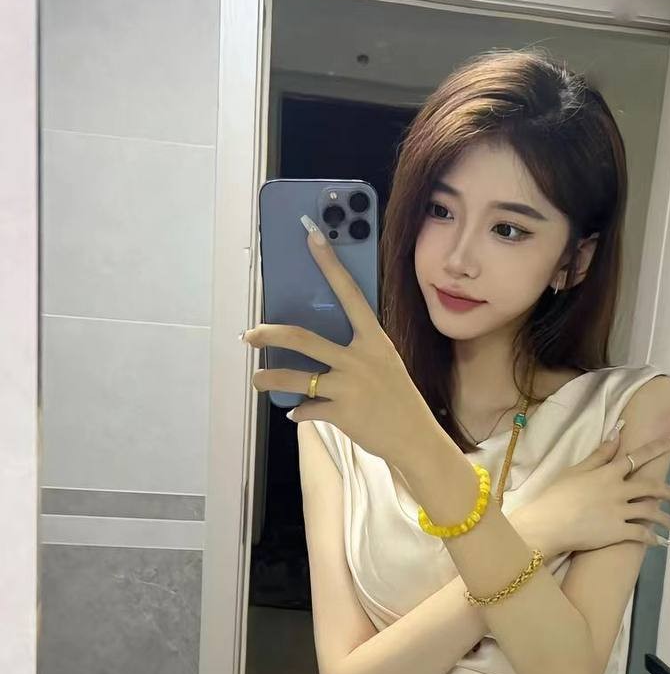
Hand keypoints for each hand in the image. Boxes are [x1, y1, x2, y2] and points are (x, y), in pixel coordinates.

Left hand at [244, 230, 438, 466]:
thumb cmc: (398, 398)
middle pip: (302, 338)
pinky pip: (307, 409)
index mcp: (374, 340)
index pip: (349, 293)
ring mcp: (348, 386)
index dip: (329, 264)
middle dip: (269, 334)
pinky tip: (298, 413)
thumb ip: (359, 351)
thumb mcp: (386, 364)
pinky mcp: (341, 412)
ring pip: (295, 378)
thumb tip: (323, 347)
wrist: (415, 437)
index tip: (312, 236)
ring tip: (258, 378)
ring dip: (269, 378)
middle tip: (250, 335)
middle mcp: (359, 358)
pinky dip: (299, 412)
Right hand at [510, 430, 669, 557]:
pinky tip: (661, 542)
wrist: (546, 524)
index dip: (660, 447)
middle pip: (652, 487)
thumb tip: (617, 432)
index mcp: (608, 472)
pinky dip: (653, 539)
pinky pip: (641, 535)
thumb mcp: (576, 469)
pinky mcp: (616, 533)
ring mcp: (619, 512)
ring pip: (651, 512)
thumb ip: (600, 454)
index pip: (639, 456)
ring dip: (666, 518)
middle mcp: (618, 490)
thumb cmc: (556, 495)